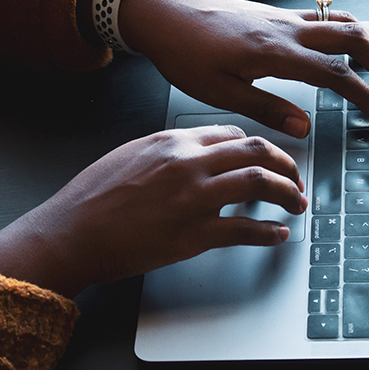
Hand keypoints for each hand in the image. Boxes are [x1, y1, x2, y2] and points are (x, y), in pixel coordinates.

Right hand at [0, 125, 306, 298]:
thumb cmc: (92, 197)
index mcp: (173, 141)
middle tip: (295, 179)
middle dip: (286, 164)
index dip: (258, 147)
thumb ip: (168, 151)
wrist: (71, 232)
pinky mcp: (193, 234)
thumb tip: (197, 155)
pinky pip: (245, 229)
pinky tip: (277, 235)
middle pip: (257, 151)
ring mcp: (193, 198)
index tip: (267, 159)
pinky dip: (269, 233)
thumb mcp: (130, 154)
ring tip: (296, 204)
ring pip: (260, 183)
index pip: (233, 134)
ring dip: (288, 193)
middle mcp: (188, 163)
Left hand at [119, 0, 368, 138]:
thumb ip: (267, 109)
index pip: (336, 73)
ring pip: (343, 22)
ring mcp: (283, 17)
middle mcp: (287, 28)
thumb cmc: (184, 53)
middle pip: (354, 37)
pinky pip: (324, 18)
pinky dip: (347, 33)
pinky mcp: (276, 14)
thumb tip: (306, 128)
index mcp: (275, 52)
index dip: (364, 95)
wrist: (164, 13)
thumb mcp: (220, 93)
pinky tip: (345, 50)